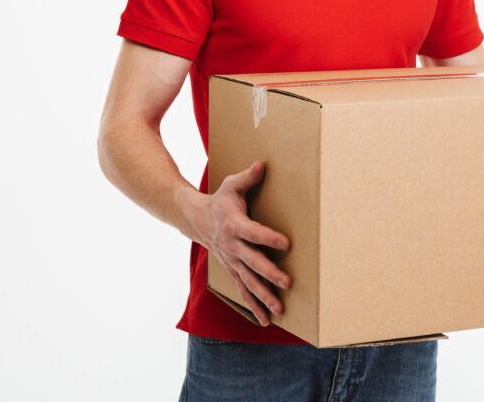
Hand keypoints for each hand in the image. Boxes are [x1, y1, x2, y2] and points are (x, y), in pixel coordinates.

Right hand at [182, 160, 290, 325]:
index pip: (254, 232)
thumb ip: (248, 177)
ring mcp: (232, 262)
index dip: (269, 237)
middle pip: (253, 263)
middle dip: (270, 274)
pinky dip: (254, 306)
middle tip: (288, 282)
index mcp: (235, 224)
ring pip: (248, 282)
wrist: (196, 220)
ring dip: (264, 297)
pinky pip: (243, 291)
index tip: (286, 244)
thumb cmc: (220, 201)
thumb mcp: (231, 185)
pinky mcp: (233, 271)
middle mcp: (233, 246)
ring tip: (280, 309)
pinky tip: (267, 319)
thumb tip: (263, 164)